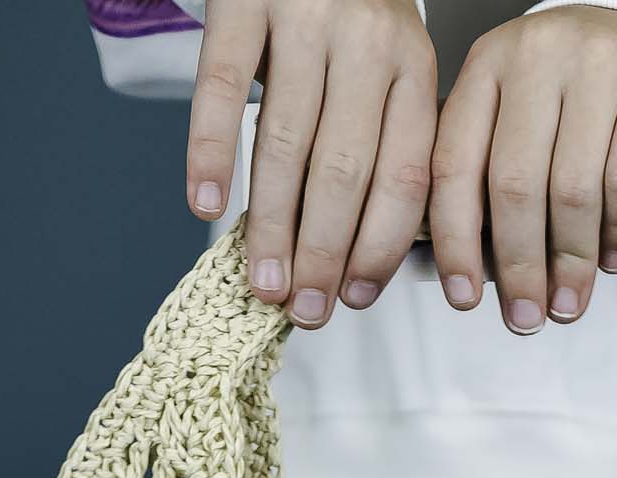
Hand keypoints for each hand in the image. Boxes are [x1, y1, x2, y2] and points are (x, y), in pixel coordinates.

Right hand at [186, 0, 437, 326]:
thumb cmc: (342, 16)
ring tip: (262, 282)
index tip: (354, 298)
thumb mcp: (386, 69)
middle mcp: (367, 42)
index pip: (405, 176)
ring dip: (272, 225)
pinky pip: (222, 88)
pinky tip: (204, 206)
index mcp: (412, 69)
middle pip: (346, 170)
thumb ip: (383, 144)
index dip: (378, 248)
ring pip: (287, 142)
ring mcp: (305, 16)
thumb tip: (355, 262)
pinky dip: (210, 153)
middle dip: (324, 253)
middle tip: (304, 309)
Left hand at [428, 6, 616, 333]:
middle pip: (515, 184)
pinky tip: (612, 260)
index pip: (454, 164)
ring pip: (573, 189)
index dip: (455, 241)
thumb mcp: (513, 110)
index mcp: (485, 66)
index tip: (464, 297)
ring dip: (570, 261)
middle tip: (525, 316)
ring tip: (568, 301)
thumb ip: (487, 170)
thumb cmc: (569, 91)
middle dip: (518, 266)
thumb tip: (479, 273)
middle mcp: (535, 56)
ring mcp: (597, 64)